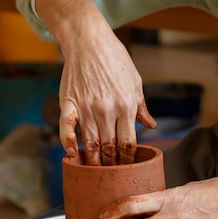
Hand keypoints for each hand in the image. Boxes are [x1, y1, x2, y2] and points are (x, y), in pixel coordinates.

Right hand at [58, 27, 155, 164]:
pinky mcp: (69, 102)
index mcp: (126, 106)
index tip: (128, 170)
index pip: (129, 143)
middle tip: (111, 178)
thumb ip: (142, 107)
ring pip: (90, 143)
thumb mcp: (136, 82)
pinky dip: (68, 143)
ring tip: (94, 174)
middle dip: (112, 165)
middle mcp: (107, 110)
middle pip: (109, 147)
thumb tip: (151, 126)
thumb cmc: (116, 60)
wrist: (89, 40)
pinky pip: (66, 128)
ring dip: (92, 161)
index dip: (128, 160)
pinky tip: (71, 155)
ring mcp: (86, 107)